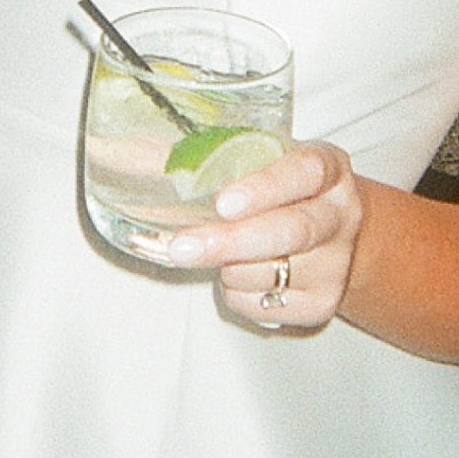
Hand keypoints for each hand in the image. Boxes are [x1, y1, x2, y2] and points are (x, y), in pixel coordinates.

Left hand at [164, 140, 362, 331]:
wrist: (329, 238)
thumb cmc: (280, 193)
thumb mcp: (258, 162)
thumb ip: (204, 156)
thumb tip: (118, 151)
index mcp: (327, 169)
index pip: (304, 172)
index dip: (264, 188)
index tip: (224, 203)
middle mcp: (340, 216)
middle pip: (291, 232)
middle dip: (231, 242)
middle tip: (183, 247)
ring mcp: (336, 263)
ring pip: (269, 274)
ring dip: (227, 267)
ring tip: (216, 250)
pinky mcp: (323, 303)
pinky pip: (263, 306)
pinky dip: (236, 293)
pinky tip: (239, 272)